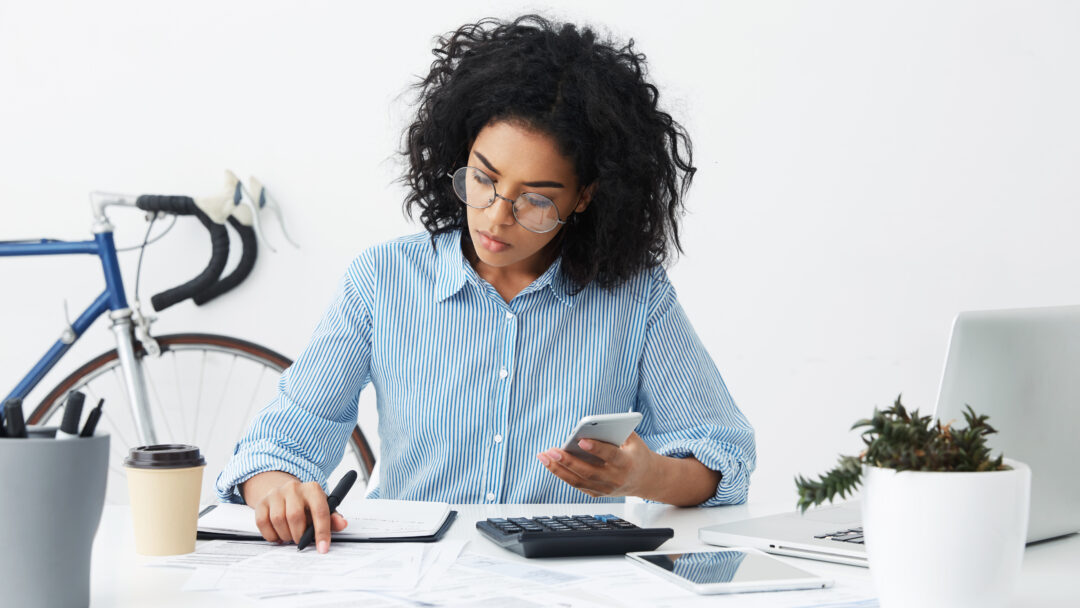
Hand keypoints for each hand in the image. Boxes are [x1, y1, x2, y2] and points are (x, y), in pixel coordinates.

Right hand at [240, 471, 347, 552]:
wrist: (285, 494)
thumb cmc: (307, 505)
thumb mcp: (322, 509)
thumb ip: (332, 518)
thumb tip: (342, 524)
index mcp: (313, 489)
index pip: (320, 511)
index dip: (322, 532)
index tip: (323, 548)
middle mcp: (294, 488)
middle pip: (295, 516)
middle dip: (298, 535)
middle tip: (300, 540)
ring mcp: (276, 494)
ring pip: (278, 520)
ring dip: (285, 535)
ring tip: (290, 536)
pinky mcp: (261, 502)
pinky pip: (263, 523)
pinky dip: (271, 535)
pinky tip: (278, 534)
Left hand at [537, 432, 657, 497]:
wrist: (646, 479)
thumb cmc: (636, 453)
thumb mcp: (633, 439)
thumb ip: (616, 429)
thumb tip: (593, 423)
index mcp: (627, 463)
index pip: (610, 456)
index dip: (596, 448)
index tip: (581, 440)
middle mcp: (615, 479)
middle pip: (588, 472)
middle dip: (568, 461)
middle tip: (552, 451)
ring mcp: (605, 489)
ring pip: (578, 481)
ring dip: (558, 470)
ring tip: (544, 456)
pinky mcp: (597, 493)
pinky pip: (577, 484)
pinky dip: (563, 474)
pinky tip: (551, 464)